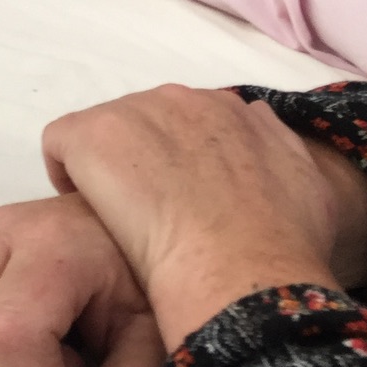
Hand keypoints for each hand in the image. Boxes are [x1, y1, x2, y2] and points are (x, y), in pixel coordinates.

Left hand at [41, 87, 361, 348]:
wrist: (242, 268)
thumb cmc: (281, 242)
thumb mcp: (304, 182)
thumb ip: (275, 141)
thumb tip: (253, 118)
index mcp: (227, 107)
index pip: (185, 120)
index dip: (177, 160)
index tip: (183, 199)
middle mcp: (178, 98)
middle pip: (142, 123)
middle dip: (142, 161)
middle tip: (151, 212)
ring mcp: (131, 112)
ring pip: (104, 136)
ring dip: (110, 169)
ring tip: (122, 218)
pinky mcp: (89, 134)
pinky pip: (61, 145)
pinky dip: (68, 174)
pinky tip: (89, 211)